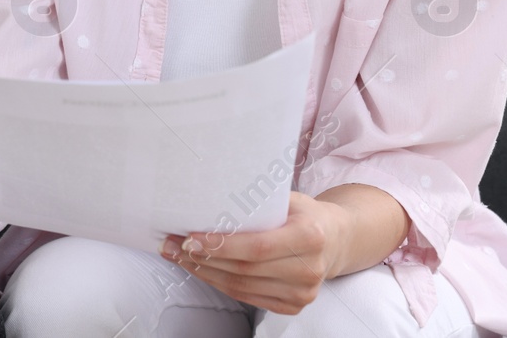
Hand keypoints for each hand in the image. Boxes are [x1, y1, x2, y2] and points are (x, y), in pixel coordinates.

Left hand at [160, 192, 346, 313]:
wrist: (334, 240)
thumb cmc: (303, 214)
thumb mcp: (287, 199)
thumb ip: (256, 202)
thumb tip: (206, 199)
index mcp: (309, 237)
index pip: (256, 247)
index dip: (220, 245)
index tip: (189, 238)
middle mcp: (309, 269)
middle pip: (244, 269)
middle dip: (202, 258)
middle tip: (172, 245)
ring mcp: (302, 293)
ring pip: (240, 286)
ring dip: (204, 272)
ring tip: (178, 256)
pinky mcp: (292, 306)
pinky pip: (247, 296)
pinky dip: (219, 283)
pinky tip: (201, 269)